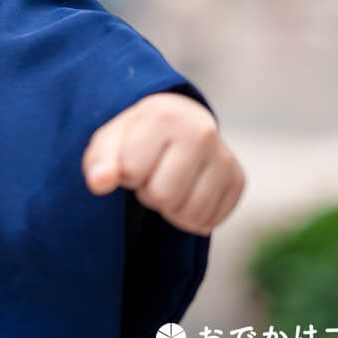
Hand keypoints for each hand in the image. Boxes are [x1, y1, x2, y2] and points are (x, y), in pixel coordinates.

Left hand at [82, 91, 244, 235]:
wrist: (177, 123)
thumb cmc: (137, 136)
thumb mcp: (110, 140)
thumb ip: (98, 161)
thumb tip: (99, 184)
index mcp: (164, 116)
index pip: (133, 172)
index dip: (126, 174)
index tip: (131, 160)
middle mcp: (202, 132)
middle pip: (163, 196)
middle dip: (148, 192)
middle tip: (151, 173)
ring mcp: (225, 157)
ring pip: (188, 214)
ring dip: (170, 207)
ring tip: (167, 182)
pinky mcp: (239, 181)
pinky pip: (208, 222)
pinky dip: (190, 217)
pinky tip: (186, 193)